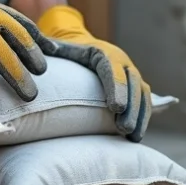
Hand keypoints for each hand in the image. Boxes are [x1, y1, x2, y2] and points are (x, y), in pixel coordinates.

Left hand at [37, 5, 151, 140]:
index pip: (112, 68)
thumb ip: (51, 49)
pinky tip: (136, 137)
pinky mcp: (137, 86)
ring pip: (143, 94)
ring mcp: (132, 74)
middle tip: (123, 128)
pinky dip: (144, 119)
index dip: (116, 87)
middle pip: (132, 83)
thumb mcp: (61, 48)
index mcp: (103, 52)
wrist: (86, 47)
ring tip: (133, 137)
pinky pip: (146, 102)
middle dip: (131, 106)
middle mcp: (122, 61)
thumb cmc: (70, 52)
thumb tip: (39, 49)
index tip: (116, 107)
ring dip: (140, 116)